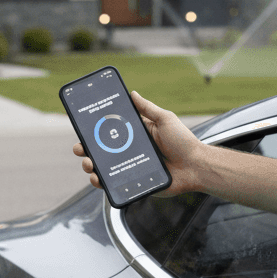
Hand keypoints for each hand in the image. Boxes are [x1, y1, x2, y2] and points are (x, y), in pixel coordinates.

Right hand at [73, 90, 205, 196]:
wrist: (195, 167)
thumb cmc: (183, 142)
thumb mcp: (165, 119)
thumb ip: (147, 108)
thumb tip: (132, 93)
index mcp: (136, 135)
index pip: (110, 132)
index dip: (94, 131)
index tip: (82, 129)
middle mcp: (130, 151)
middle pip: (101, 151)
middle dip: (85, 150)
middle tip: (80, 149)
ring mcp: (131, 167)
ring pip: (103, 168)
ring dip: (90, 167)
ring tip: (89, 165)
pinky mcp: (135, 182)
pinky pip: (114, 184)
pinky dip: (102, 183)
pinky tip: (97, 179)